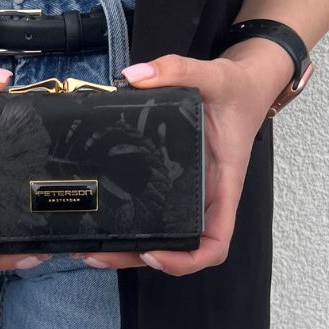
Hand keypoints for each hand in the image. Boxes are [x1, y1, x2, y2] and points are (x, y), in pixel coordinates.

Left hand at [69, 44, 292, 275]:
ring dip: (126, 248)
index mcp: (223, 185)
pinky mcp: (168, 180)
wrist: (241, 85)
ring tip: (86, 248)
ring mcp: (186, 192)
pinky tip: (98, 222)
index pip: (216, 241)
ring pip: (159, 235)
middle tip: (97, 254)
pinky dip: (127, 223)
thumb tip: (135, 75)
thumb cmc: (237, 90)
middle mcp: (204, 196)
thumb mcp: (214, 74)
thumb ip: (178, 69)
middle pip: (176, 247)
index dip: (188, 259)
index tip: (154, 254)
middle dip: (137, 257)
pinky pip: (150, 211)